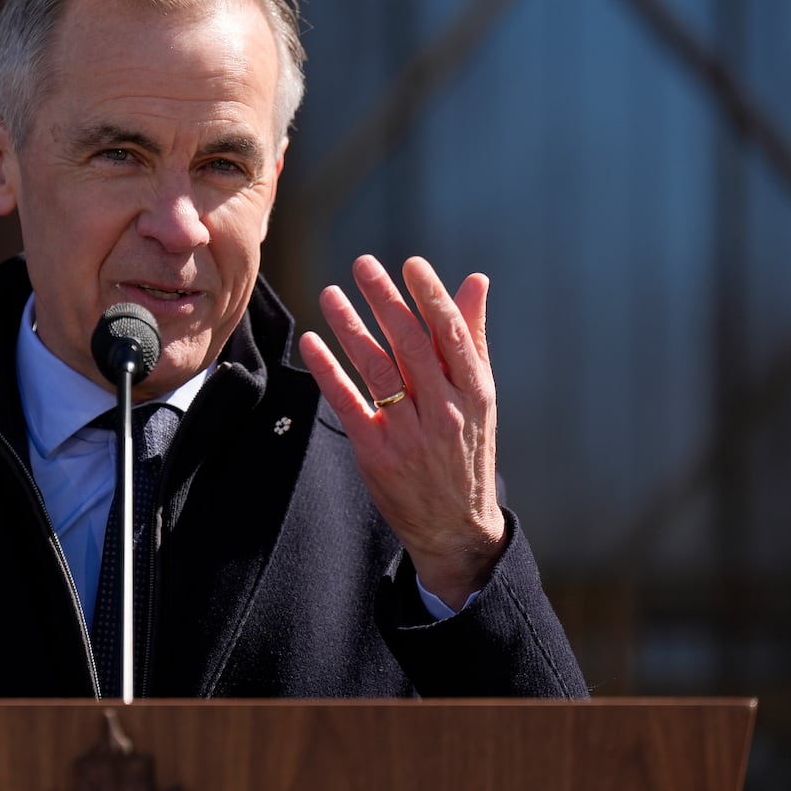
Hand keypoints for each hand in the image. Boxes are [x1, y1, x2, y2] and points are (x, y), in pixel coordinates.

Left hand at [298, 254, 505, 609]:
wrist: (457, 526)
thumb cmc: (467, 449)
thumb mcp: (479, 397)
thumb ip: (471, 338)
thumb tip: (475, 280)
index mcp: (475, 393)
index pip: (452, 335)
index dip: (431, 296)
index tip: (411, 263)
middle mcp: (445, 412)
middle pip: (410, 346)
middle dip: (385, 300)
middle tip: (363, 265)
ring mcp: (410, 435)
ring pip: (376, 370)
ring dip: (350, 327)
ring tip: (331, 293)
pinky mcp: (377, 454)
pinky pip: (348, 403)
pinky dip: (328, 370)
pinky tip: (312, 341)